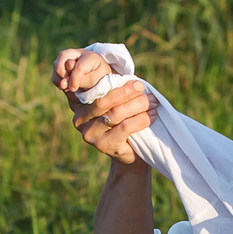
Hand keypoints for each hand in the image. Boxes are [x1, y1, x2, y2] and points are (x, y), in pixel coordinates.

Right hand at [51, 48, 111, 97]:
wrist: (99, 80)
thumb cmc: (99, 80)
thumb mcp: (95, 81)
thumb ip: (81, 81)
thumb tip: (62, 84)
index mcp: (90, 57)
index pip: (79, 66)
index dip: (74, 79)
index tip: (73, 89)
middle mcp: (78, 53)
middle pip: (63, 56)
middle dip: (63, 72)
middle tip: (68, 84)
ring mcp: (68, 57)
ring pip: (56, 64)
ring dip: (60, 77)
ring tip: (69, 86)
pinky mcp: (61, 64)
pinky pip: (54, 73)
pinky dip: (57, 81)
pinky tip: (66, 85)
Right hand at [58, 49, 151, 165]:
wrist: (130, 152)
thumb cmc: (124, 122)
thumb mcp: (118, 104)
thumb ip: (117, 92)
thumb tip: (134, 80)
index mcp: (81, 104)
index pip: (99, 91)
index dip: (119, 86)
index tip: (138, 83)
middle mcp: (80, 119)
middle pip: (106, 101)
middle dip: (128, 93)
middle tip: (144, 89)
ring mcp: (89, 133)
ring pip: (116, 113)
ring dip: (137, 105)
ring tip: (152, 102)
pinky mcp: (102, 145)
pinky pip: (124, 128)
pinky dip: (140, 120)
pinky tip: (151, 115)